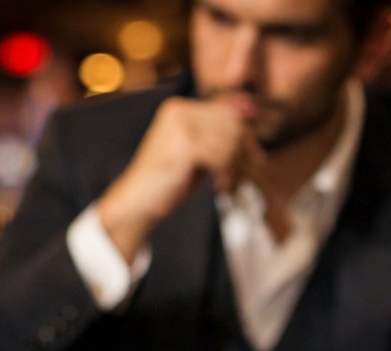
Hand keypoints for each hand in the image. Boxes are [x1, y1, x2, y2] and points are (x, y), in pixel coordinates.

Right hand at [98, 95, 262, 262]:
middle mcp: (178, 111)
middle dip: (243, 152)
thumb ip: (217, 132)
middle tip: (239, 176)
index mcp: (178, 107)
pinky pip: (221, 155)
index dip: (245, 137)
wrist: (135, 203)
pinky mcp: (184, 145)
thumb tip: (252, 109)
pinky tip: (217, 187)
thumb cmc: (166, 181)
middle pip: (232, 124)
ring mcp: (180, 126)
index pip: (227, 113)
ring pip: (229, 140)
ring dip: (233, 166)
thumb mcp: (196, 151)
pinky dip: (225, 174)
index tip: (254, 159)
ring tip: (224, 183)